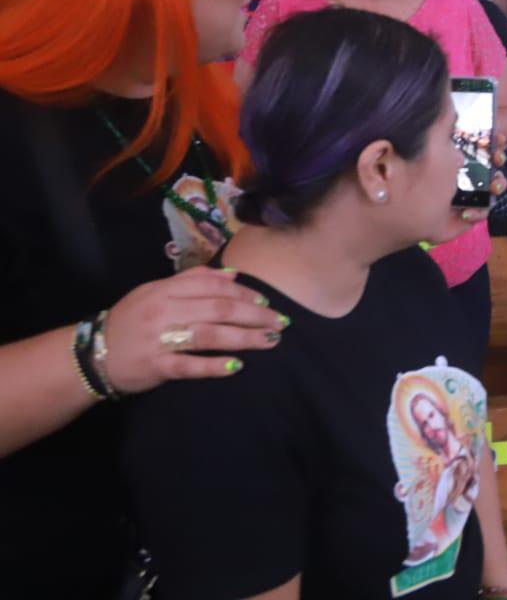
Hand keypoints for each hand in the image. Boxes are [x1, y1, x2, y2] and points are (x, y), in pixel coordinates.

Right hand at [100, 267, 290, 392]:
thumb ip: (191, 280)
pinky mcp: (156, 366)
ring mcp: (160, 340)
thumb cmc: (132, 321)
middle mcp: (164, 311)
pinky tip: (237, 366)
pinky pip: (189, 365)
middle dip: (254, 314)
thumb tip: (232, 275)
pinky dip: (214, 366)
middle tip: (279, 322)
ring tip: (270, 340)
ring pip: (209, 335)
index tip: (267, 300)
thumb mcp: (154, 292)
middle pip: (218, 309)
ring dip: (244, 338)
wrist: (92, 354)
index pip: (213, 286)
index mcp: (165, 290)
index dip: (244, 293)